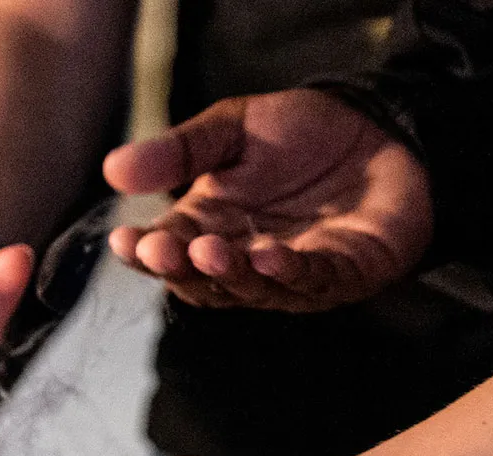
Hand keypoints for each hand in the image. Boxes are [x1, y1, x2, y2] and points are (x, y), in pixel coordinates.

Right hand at [105, 87, 432, 311]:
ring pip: (253, 290)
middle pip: (203, 282)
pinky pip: (311, 281)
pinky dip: (289, 273)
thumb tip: (113, 171)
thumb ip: (181, 150)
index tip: (125, 242)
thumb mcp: (233, 128)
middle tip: (163, 249)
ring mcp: (292, 277)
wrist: (379, 129)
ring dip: (230, 275)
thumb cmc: (302, 135)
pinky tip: (268, 257)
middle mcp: (243, 260)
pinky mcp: (342, 275)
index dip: (144, 253)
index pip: (167, 252)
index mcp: (209, 228)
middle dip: (181, 268)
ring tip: (211, 251)